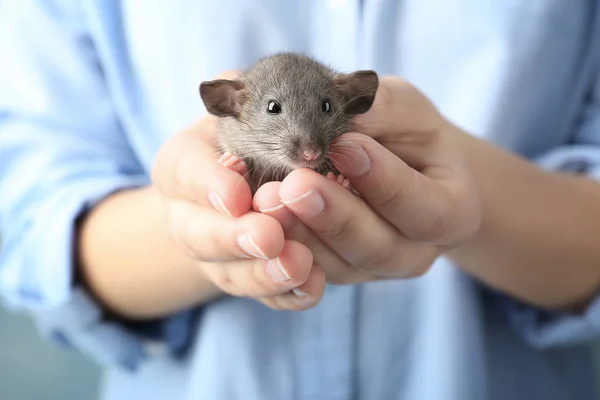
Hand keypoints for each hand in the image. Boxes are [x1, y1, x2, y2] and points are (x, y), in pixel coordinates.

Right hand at [151, 72, 325, 310]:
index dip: (208, 185)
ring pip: (230, 274)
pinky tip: (314, 286)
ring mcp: (218, 256)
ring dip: (263, 273)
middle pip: (197, 235)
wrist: (248, 182)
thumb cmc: (248, 131)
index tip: (238, 194)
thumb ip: (242, 98)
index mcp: (183, 164)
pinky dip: (287, 296)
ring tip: (299, 265)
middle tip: (268, 236)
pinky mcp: (249, 279)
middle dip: (233, 238)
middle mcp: (190, 216)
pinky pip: (263, 297)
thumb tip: (252, 84)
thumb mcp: (241, 105)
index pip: (183, 172)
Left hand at [252, 76, 481, 282]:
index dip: (386, 181)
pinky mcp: (338, 270)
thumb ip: (384, 109)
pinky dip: (284, 247)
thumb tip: (347, 110)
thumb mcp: (407, 110)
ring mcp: (375, 268)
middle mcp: (416, 252)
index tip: (346, 145)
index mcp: (452, 212)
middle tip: (294, 184)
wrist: (396, 168)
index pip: (425, 209)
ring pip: (339, 265)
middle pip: (378, 248)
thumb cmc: (406, 134)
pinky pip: (310, 271)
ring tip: (266, 198)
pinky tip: (258, 217)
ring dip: (300, 234)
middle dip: (334, 216)